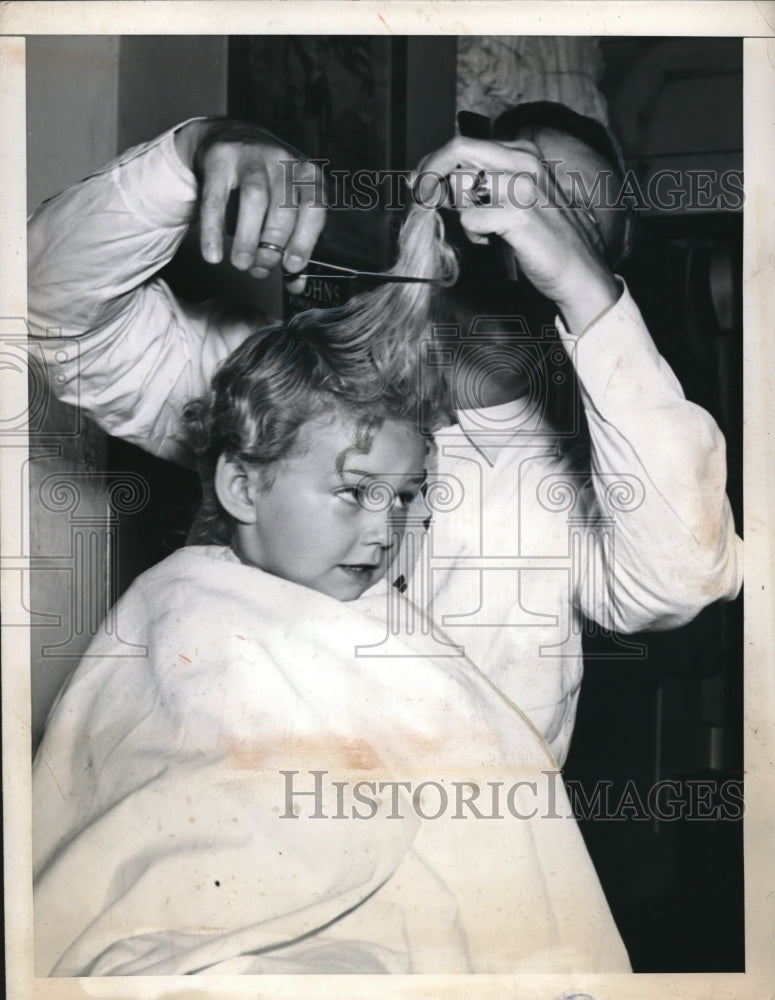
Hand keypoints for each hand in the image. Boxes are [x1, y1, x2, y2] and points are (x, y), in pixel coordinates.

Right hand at [175, 119, 325, 292]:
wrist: (229, 138)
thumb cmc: (265, 184)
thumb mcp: (284, 210)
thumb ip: (292, 245)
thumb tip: (297, 283)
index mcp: (308, 174)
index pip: (315, 208)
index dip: (305, 240)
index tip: (292, 267)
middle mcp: (284, 161)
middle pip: (283, 209)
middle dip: (272, 246)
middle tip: (260, 270)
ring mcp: (252, 155)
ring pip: (255, 199)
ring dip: (248, 238)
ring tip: (241, 264)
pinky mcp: (220, 158)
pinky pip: (216, 198)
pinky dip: (214, 229)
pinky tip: (213, 254)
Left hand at [416, 136, 620, 333]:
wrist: (579, 270)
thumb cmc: (546, 238)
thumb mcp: (518, 199)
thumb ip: (486, 186)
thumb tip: (442, 184)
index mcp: (524, 153)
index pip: (465, 144)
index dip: (434, 163)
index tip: (419, 183)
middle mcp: (524, 162)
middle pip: (458, 149)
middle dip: (430, 174)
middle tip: (420, 197)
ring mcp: (522, 186)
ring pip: (461, 185)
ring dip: (461, 212)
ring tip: (483, 230)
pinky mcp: (518, 214)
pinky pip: (470, 220)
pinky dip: (474, 235)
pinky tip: (494, 242)